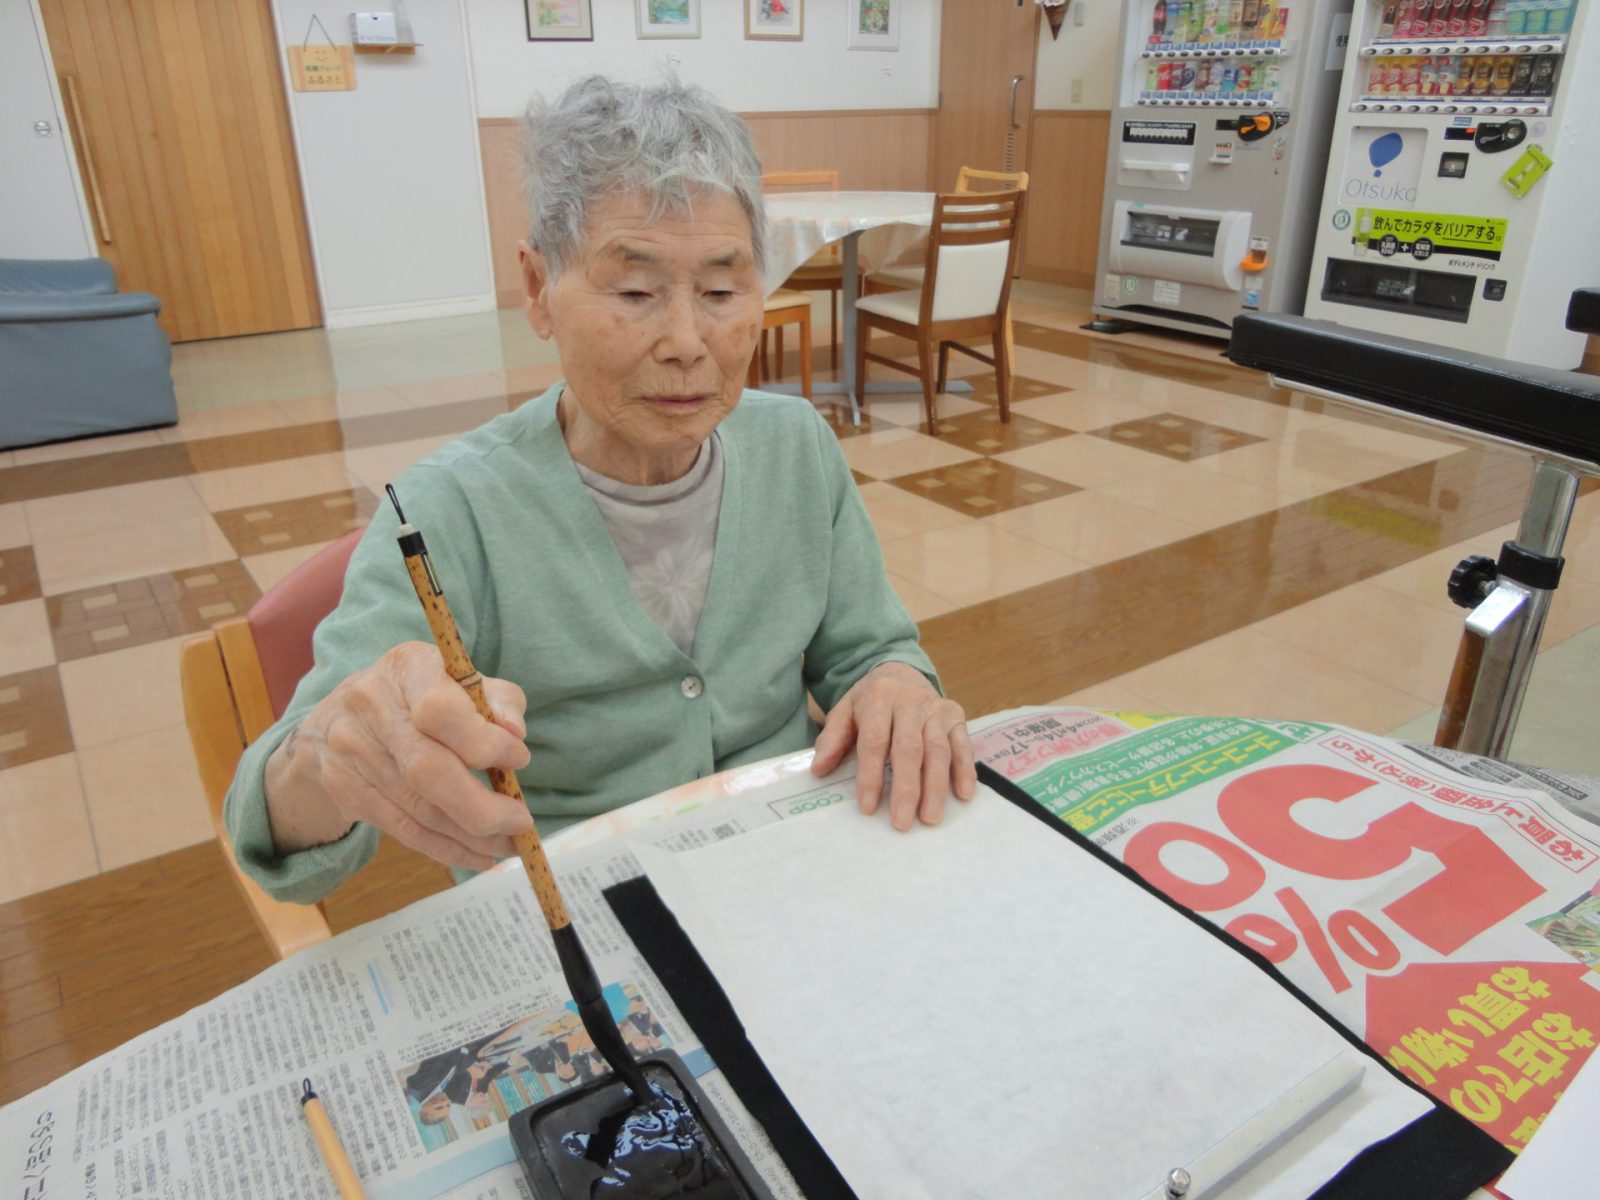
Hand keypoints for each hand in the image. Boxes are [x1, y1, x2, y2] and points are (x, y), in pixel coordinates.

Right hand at [264, 641, 533, 869]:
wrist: (336, 719)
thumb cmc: (420, 695)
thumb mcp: (459, 680)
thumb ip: (497, 700)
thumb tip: (516, 735)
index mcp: (406, 669)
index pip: (440, 710)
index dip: (484, 741)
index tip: (519, 758)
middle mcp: (371, 708)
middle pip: (427, 770)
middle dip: (482, 806)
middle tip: (522, 821)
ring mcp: (353, 752)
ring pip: (419, 808)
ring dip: (473, 835)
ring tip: (511, 844)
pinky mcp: (348, 791)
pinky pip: (404, 829)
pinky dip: (448, 848)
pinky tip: (481, 855)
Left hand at [810, 661, 975, 830]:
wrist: (901, 671)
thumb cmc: (870, 701)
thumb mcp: (845, 711)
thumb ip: (832, 739)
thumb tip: (819, 770)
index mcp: (878, 697)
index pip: (875, 740)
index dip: (871, 775)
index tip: (868, 807)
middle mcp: (910, 701)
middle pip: (909, 748)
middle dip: (906, 788)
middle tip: (902, 822)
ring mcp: (936, 708)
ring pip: (938, 750)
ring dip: (936, 786)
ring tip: (930, 817)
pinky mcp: (955, 715)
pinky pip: (963, 744)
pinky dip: (965, 769)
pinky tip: (963, 794)